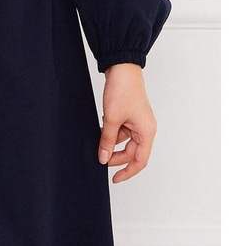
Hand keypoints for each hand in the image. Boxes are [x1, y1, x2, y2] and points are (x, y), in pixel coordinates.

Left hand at [97, 62, 157, 182]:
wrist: (121, 66)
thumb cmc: (122, 90)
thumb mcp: (112, 118)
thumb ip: (107, 140)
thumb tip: (103, 159)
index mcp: (146, 132)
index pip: (139, 161)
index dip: (127, 172)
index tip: (114, 179)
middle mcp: (145, 128)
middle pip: (131, 152)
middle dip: (116, 156)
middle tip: (100, 159)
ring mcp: (137, 121)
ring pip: (124, 140)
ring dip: (111, 141)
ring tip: (98, 139)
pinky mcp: (130, 113)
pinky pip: (121, 129)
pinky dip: (111, 130)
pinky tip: (101, 125)